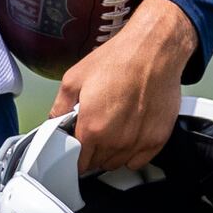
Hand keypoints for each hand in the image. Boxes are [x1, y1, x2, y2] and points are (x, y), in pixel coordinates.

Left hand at [49, 0, 197, 173]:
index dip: (75, 155)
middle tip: (95, 130)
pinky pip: (139, 160)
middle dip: (92, 151)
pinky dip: (132, 153)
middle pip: (97, 163)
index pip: (78, 161)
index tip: (77, 147)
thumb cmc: (119, 59)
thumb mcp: (74, 78)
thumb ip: (60, 107)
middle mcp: (116, 140)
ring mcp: (138, 142)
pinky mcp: (157, 139)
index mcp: (92, 128)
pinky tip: (129, 135)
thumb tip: (54, 122)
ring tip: (112, 130)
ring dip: (111, 153)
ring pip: (117, 163)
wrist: (154, 50)